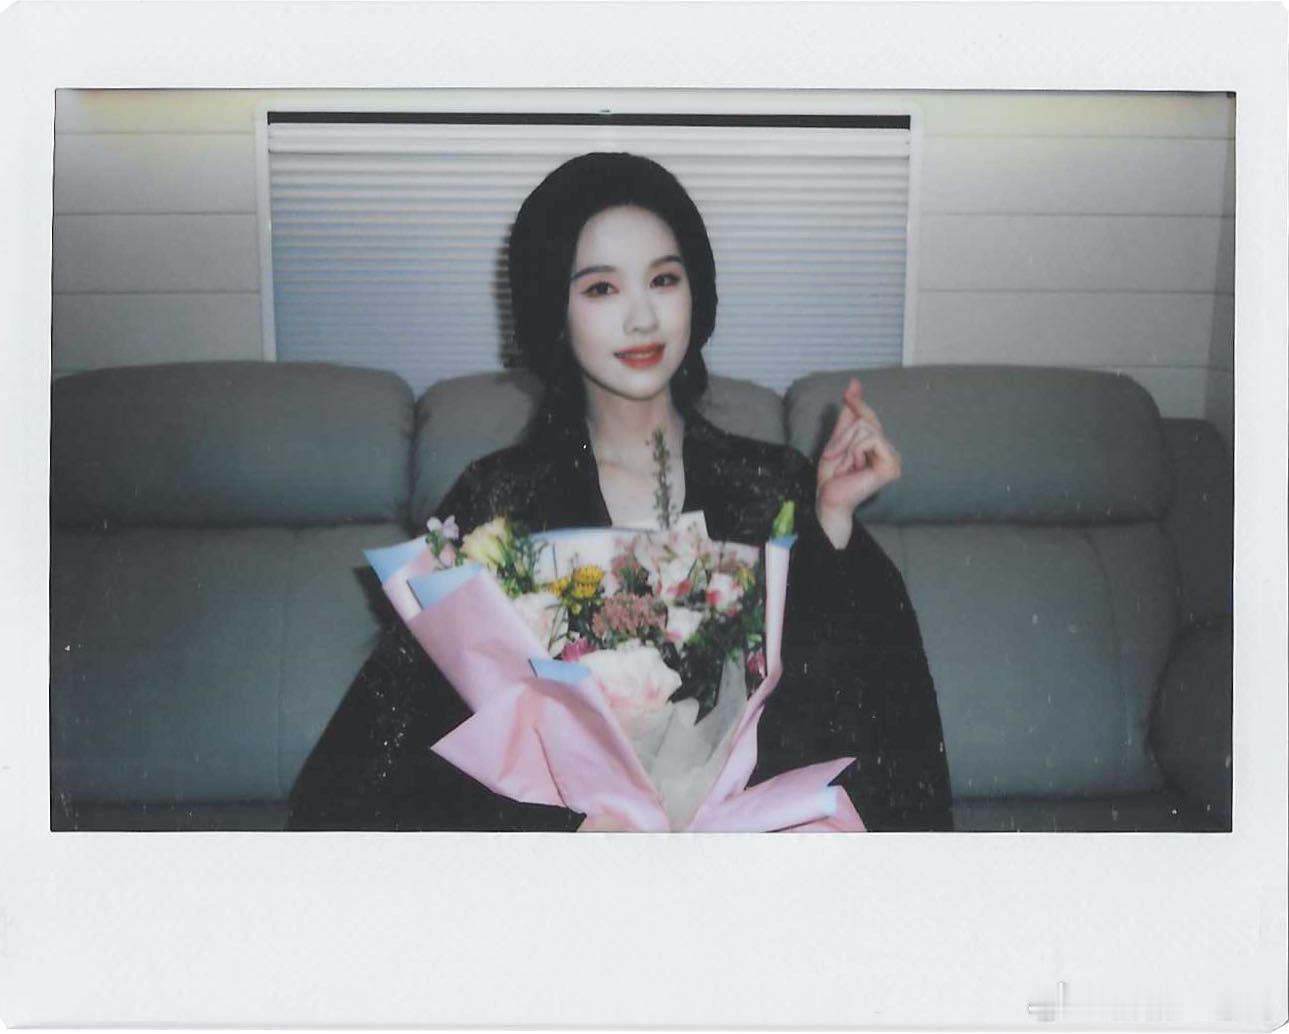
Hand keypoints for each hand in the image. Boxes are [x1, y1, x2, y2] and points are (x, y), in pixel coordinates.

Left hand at [815, 378, 901, 548]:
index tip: (851, 387)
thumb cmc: (833, 477)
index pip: (869, 417)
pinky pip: (871, 440)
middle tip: (832, 455)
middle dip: (843, 435)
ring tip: (841, 464)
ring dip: (845, 445)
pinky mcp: (891, 465)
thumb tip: (855, 385)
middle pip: (866, 421)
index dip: (858, 402)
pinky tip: (851, 467)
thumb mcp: (837, 440)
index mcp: (878, 446)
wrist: (829, 499)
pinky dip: (854, 451)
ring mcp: (893, 459)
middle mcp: (889, 451)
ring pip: (867, 429)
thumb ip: (848, 416)